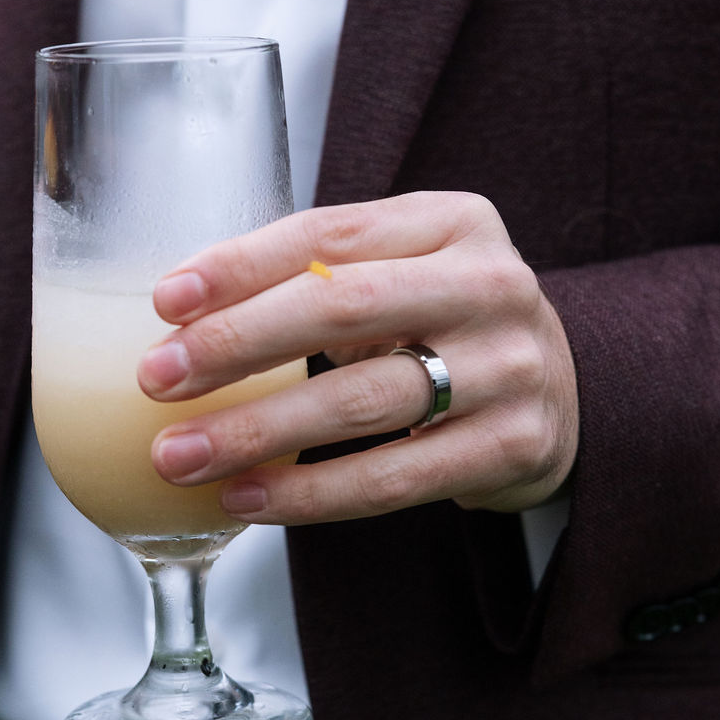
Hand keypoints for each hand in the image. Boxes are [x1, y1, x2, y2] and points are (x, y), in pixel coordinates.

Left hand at [138, 191, 578, 524]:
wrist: (562, 390)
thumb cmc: (446, 322)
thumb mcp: (403, 270)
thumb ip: (319, 276)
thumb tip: (181, 317)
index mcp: (453, 221)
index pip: (330, 234)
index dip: (241, 265)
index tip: (167, 301)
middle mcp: (492, 284)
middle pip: (344, 307)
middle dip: (236, 345)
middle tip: (157, 380)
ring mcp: (511, 367)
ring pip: (362, 401)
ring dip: (255, 431)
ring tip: (179, 455)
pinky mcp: (515, 446)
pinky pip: (392, 478)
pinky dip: (309, 494)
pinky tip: (247, 498)